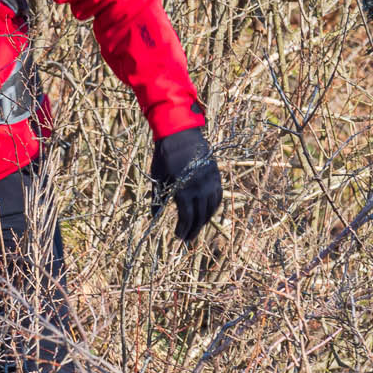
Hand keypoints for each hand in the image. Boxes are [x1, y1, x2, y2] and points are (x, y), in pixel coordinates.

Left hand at [150, 126, 222, 243]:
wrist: (180, 133)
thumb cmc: (165, 156)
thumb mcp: (157, 178)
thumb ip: (158, 198)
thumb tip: (154, 217)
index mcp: (184, 189)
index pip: (187, 217)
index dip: (183, 229)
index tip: (179, 237)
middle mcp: (200, 188)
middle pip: (200, 216)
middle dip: (193, 230)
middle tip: (187, 239)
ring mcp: (210, 181)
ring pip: (211, 208)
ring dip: (204, 221)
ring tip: (196, 229)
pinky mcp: (216, 175)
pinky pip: (218, 196)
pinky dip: (213, 207)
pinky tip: (207, 213)